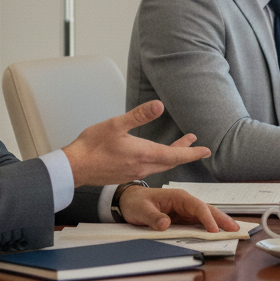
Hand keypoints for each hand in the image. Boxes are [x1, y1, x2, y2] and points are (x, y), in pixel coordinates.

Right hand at [63, 100, 210, 186]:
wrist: (73, 168)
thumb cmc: (91, 146)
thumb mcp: (116, 124)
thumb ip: (139, 115)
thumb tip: (159, 105)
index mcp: (143, 154)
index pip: (175, 155)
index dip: (192, 152)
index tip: (206, 150)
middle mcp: (142, 167)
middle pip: (170, 161)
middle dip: (185, 152)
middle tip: (197, 147)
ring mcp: (133, 173)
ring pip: (160, 165)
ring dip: (172, 156)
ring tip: (180, 146)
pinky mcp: (125, 175)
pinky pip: (149, 169)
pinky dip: (159, 161)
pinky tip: (155, 155)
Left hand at [116, 186, 239, 232]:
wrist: (130, 201)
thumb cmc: (136, 202)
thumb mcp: (141, 210)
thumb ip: (153, 217)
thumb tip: (165, 224)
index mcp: (178, 197)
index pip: (197, 207)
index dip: (207, 219)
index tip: (213, 230)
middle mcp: (185, 202)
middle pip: (207, 210)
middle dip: (222, 219)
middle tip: (235, 228)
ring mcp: (185, 210)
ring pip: (206, 215)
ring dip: (219, 222)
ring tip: (232, 230)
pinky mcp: (184, 218)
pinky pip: (199, 222)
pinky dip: (210, 226)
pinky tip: (218, 231)